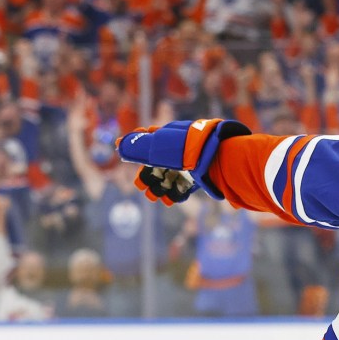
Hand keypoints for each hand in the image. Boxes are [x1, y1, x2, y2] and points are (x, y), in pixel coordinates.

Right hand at [116, 118, 249, 199]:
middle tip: (143, 186)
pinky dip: (176, 194)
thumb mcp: (157, 146)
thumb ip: (138, 147)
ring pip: (169, 178)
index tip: (123, 155)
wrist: (219, 159)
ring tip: (154, 196)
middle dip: (147, 177)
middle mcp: (178, 151)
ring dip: (159, 188)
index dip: (135, 150)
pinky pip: (184, 187)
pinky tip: (170, 200)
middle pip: (156, 166)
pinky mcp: (199, 179)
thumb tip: (119, 145)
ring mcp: (189, 165)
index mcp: (168, 139)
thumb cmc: (186, 150)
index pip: (146, 142)